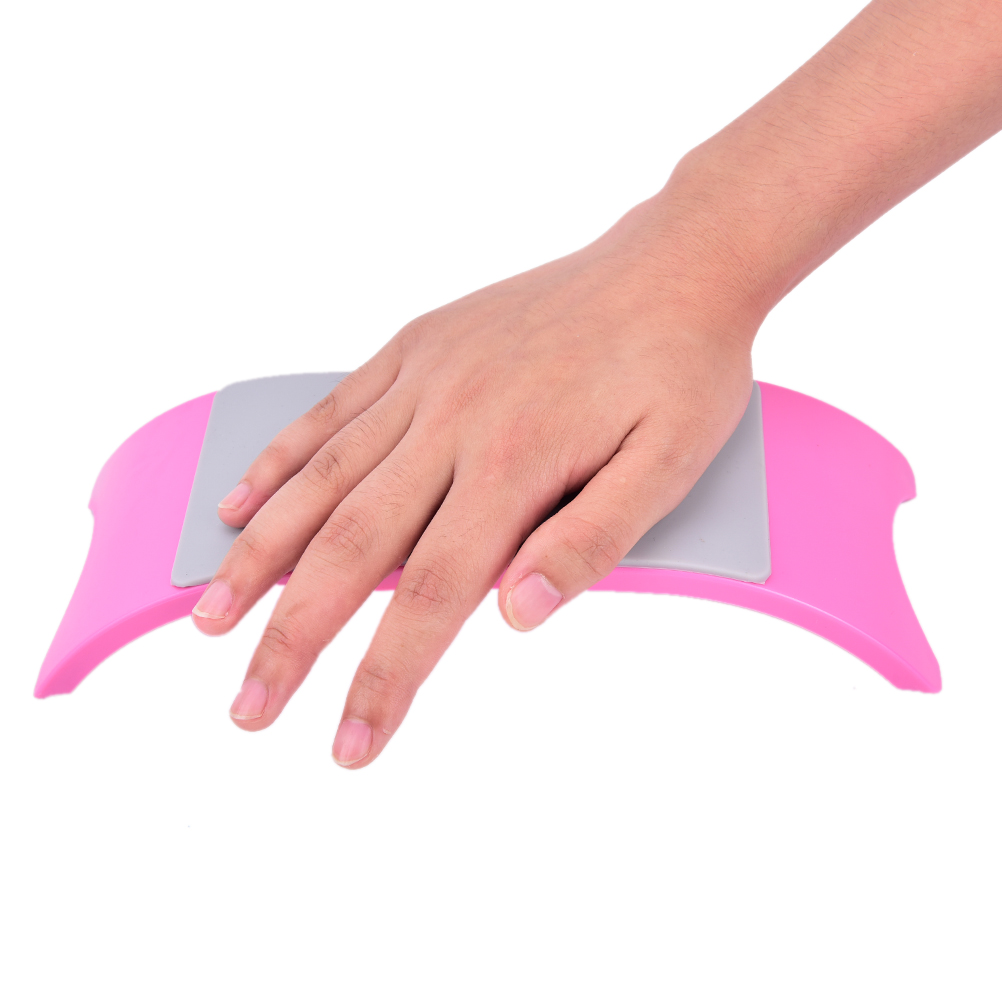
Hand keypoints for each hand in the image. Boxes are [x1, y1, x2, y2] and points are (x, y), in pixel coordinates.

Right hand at [191, 192, 758, 766]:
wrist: (677, 263)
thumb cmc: (681, 368)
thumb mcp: (669, 465)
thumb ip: (592, 540)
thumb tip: (517, 614)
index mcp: (516, 462)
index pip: (431, 595)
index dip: (384, 677)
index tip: (348, 744)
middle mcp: (453, 421)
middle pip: (351, 547)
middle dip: (291, 638)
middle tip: (247, 707)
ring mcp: (426, 379)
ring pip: (320, 479)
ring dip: (258, 556)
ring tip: (211, 615)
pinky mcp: (417, 347)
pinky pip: (331, 409)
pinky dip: (279, 459)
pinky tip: (242, 502)